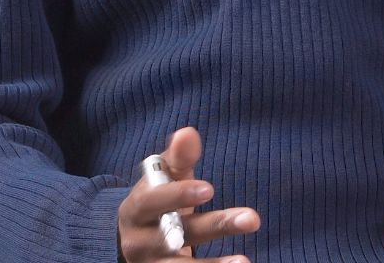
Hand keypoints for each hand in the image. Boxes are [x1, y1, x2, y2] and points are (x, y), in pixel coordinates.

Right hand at [117, 126, 260, 262]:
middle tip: (252, 218)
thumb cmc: (156, 200)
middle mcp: (140, 242)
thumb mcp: (163, 178)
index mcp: (137, 209)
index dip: (179, 194)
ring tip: (243, 261)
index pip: (154, 201)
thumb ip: (177, 157)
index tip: (210, 189)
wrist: (131, 242)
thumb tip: (188, 133)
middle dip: (214, 226)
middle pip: (175, 235)